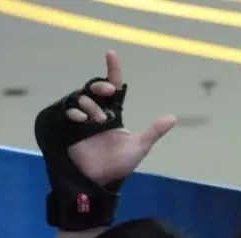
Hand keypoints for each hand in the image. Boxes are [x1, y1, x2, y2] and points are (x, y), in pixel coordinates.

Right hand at [66, 51, 174, 186]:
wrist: (99, 180)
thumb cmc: (118, 164)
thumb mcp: (139, 146)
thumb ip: (153, 131)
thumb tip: (172, 117)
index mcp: (114, 112)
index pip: (114, 86)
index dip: (112, 69)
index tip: (111, 54)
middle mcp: (97, 112)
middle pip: (95, 88)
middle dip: (100, 85)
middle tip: (109, 90)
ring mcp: (82, 119)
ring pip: (82, 98)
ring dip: (90, 104)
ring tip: (97, 119)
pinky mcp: (69, 128)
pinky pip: (68, 112)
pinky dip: (74, 112)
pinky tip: (81, 119)